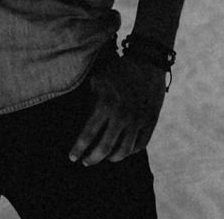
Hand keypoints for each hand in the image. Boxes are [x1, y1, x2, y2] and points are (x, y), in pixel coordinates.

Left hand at [67, 47, 166, 165]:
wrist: (148, 62)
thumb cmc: (118, 69)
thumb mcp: (97, 78)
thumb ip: (87, 98)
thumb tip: (74, 117)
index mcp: (105, 104)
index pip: (88, 135)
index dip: (78, 149)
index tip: (72, 157)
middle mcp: (122, 116)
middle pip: (105, 148)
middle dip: (92, 158)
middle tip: (86, 162)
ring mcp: (138, 120)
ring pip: (124, 151)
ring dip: (111, 158)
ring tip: (104, 157)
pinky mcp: (151, 121)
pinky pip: (140, 145)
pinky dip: (130, 151)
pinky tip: (122, 150)